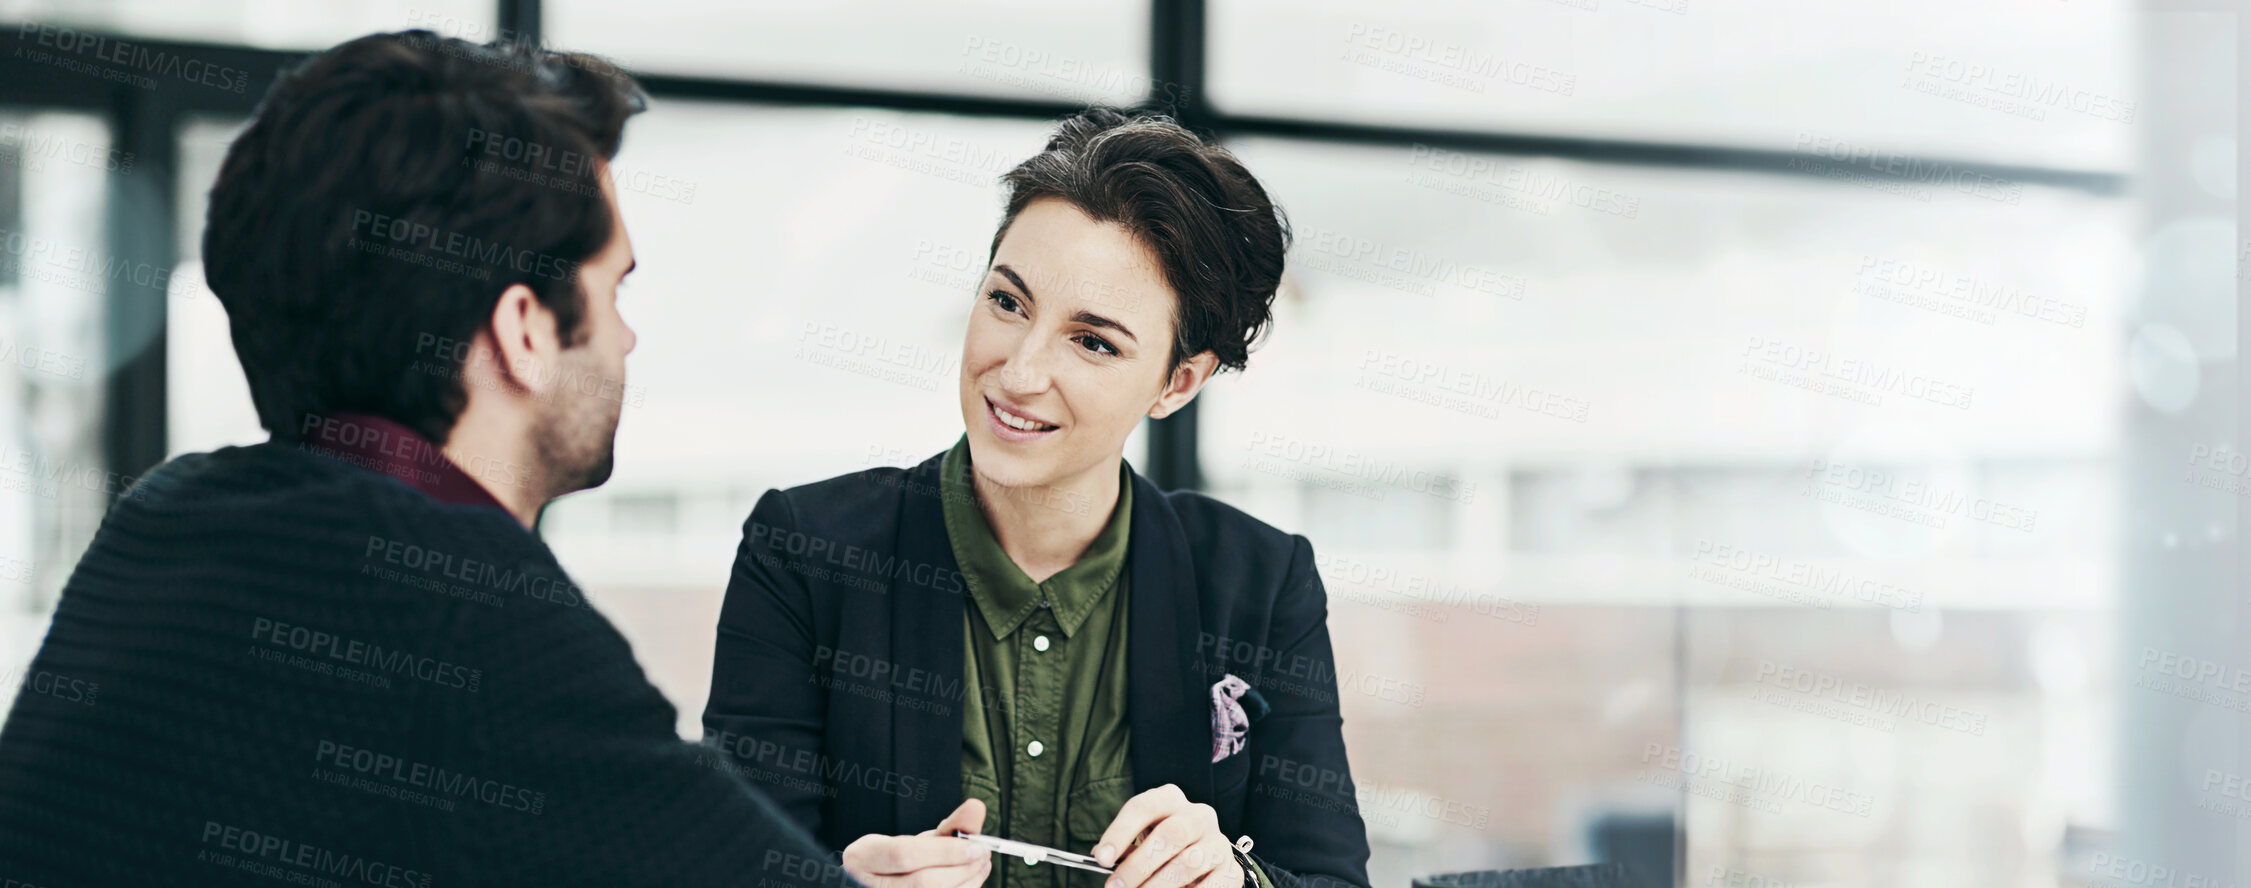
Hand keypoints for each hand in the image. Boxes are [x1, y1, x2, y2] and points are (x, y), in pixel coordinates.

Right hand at [842, 798, 993, 887]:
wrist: (876, 884)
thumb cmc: (900, 861)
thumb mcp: (918, 839)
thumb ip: (949, 826)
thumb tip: (977, 807)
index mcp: (863, 857)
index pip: (904, 854)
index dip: (945, 851)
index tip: (977, 845)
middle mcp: (868, 886)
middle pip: (923, 882)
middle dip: (961, 868)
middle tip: (984, 853)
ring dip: (968, 882)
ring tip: (982, 863)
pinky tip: (973, 878)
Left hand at [1092, 784, 1242, 887]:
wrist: (1205, 860)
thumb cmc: (1162, 849)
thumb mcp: (1142, 840)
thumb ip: (1124, 848)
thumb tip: (1101, 856)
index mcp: (1171, 800)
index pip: (1144, 807)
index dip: (1120, 832)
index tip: (1101, 858)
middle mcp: (1198, 815)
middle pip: (1171, 834)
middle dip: (1139, 865)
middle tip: (1116, 886)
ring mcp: (1218, 842)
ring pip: (1189, 862)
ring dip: (1159, 885)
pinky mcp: (1231, 870)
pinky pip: (1211, 886)